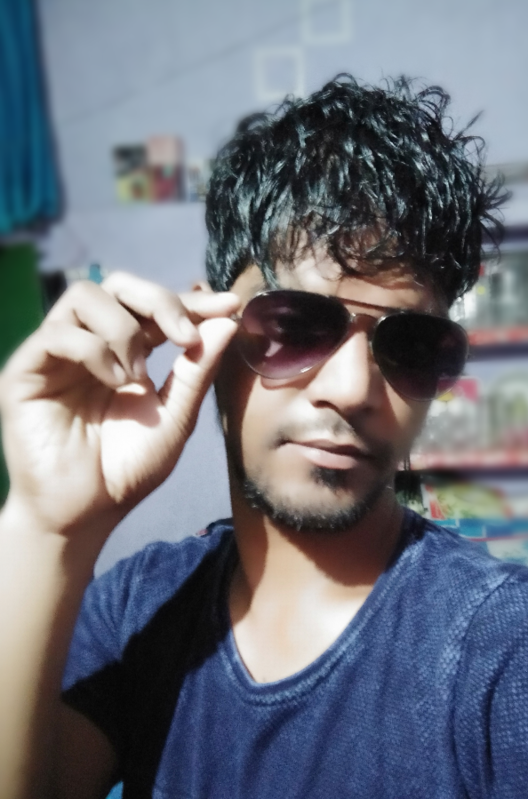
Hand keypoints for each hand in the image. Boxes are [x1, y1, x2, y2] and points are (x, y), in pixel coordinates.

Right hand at [0, 272, 238, 536]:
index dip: (190, 301)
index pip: (154, 306)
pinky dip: (94, 350)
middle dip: (159, 300)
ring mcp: (56, 354)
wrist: (85, 513)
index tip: (230, 306)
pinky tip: (115, 383)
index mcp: (126, 352)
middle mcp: (90, 344)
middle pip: (118, 284)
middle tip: (184, 336)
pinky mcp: (27, 370)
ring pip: (84, 296)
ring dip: (124, 330)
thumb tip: (227, 321)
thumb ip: (196, 371)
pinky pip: (57, 333)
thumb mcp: (174, 418)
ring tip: (137, 376)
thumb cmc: (127, 470)